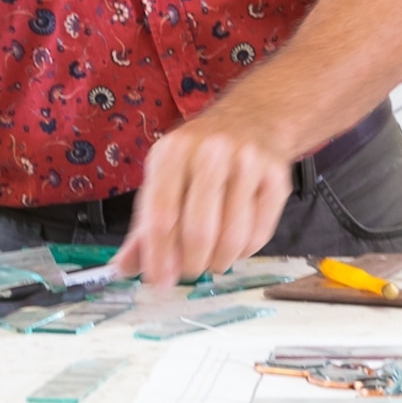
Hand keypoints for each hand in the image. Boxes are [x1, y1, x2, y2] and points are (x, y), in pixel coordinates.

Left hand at [118, 114, 291, 290]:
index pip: (162, 216)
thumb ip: (145, 224)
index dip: (158, 257)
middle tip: (188, 271)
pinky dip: (244, 252)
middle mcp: (211, 152)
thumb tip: (124, 268)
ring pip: (233, 238)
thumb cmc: (200, 156)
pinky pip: (260, 235)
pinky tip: (236, 243)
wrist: (253, 118)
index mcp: (173, 152)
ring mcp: (248, 163)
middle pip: (198, 232)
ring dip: (219, 262)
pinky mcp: (277, 178)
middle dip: (190, 265)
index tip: (158, 284)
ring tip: (212, 259)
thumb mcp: (165, 176)